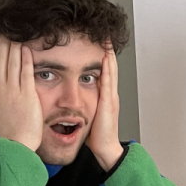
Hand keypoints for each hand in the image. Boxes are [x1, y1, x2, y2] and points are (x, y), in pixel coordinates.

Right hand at [0, 37, 42, 151]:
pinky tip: (27, 49)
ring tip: (17, 33)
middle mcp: (2, 89)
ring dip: (14, 46)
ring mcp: (14, 91)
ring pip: (12, 63)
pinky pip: (25, 73)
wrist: (17, 144)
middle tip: (7, 29)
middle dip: (3, 42)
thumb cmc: (8, 132)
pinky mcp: (27, 95)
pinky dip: (26, 60)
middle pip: (1, 59)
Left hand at [87, 44, 122, 170]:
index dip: (103, 58)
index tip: (100, 45)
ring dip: (109, 55)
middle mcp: (110, 95)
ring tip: (107, 42)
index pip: (105, 73)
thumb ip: (84, 105)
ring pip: (111, 71)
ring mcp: (111, 98)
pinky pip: (108, 82)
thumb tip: (74, 100)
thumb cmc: (97, 136)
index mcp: (105, 97)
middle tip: (106, 36)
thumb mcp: (89, 116)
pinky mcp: (108, 102)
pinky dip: (108, 69)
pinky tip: (105, 59)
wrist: (105, 149)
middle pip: (110, 68)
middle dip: (108, 52)